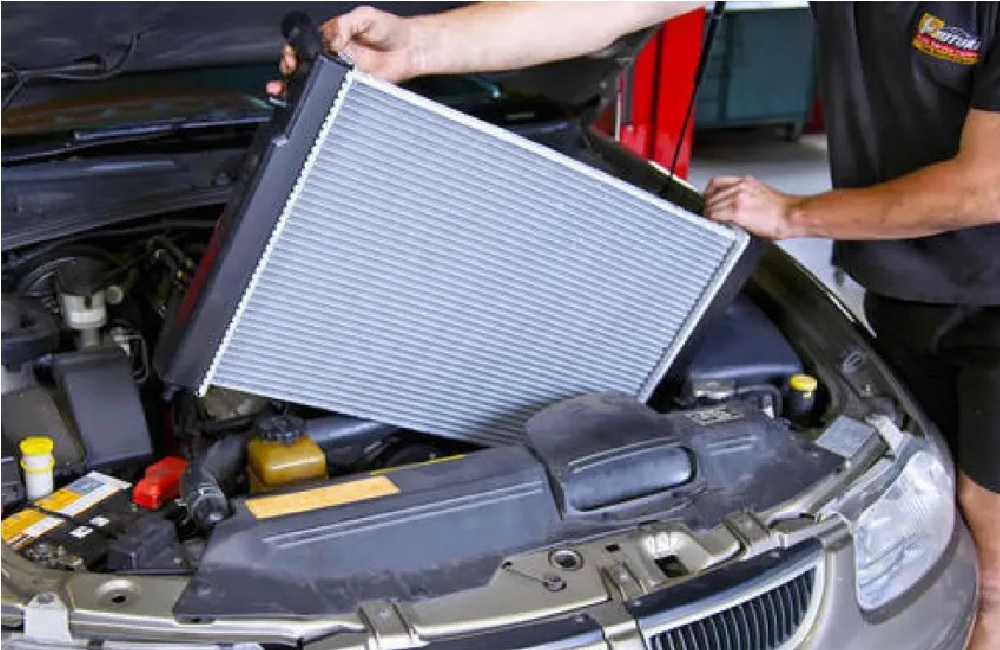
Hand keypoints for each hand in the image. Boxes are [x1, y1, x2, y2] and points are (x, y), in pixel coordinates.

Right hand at [266, 6, 420, 97]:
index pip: (305, 44)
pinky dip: (326, 97)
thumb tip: (330, 40)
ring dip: (301, 87)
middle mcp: (334, 55)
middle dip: (291, 71)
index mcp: (332, 36)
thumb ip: (344, 25)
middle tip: (290, 73)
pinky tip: (318, 95)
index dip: (293, 51)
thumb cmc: (390, 29)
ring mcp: (343, 73)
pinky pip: (336, 94)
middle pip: (305, 65)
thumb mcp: (364, 16)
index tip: (291, 57)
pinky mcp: (353, 87)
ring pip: (316, 81)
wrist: (411, 49)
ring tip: (289, 89)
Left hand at [704, 175, 803, 239]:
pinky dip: (713, 221)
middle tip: (709, 216)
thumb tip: (730, 206)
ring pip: (711, 206)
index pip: (716, 182)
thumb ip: (742, 196)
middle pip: (711, 195)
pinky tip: (717, 225)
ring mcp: (738, 198)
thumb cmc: (781, 209)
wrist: (792, 215)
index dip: (709, 193)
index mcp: (745, 181)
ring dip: (709, 215)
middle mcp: (740, 187)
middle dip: (708, 206)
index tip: (708, 201)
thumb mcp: (759, 194)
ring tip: (713, 222)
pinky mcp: (738, 212)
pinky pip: (716, 216)